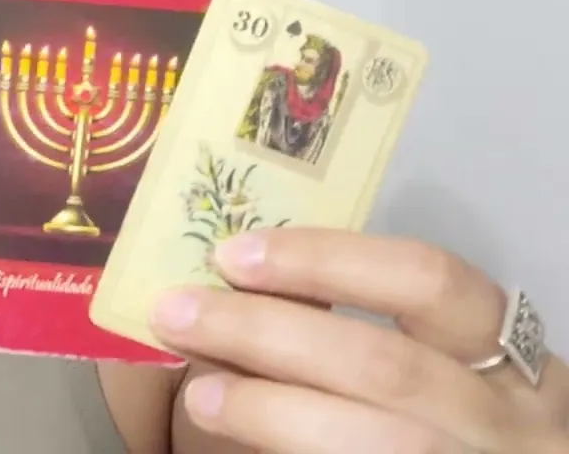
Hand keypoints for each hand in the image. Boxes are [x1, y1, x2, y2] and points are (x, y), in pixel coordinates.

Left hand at [151, 228, 568, 452]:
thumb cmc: (459, 425)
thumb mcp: (446, 374)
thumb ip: (360, 335)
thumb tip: (239, 293)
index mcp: (512, 357)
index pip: (428, 280)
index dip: (325, 259)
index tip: (235, 254)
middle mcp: (507, 420)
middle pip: (382, 363)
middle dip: (266, 331)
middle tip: (177, 312)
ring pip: (374, 440)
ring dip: (267, 410)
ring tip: (197, 394)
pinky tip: (230, 440)